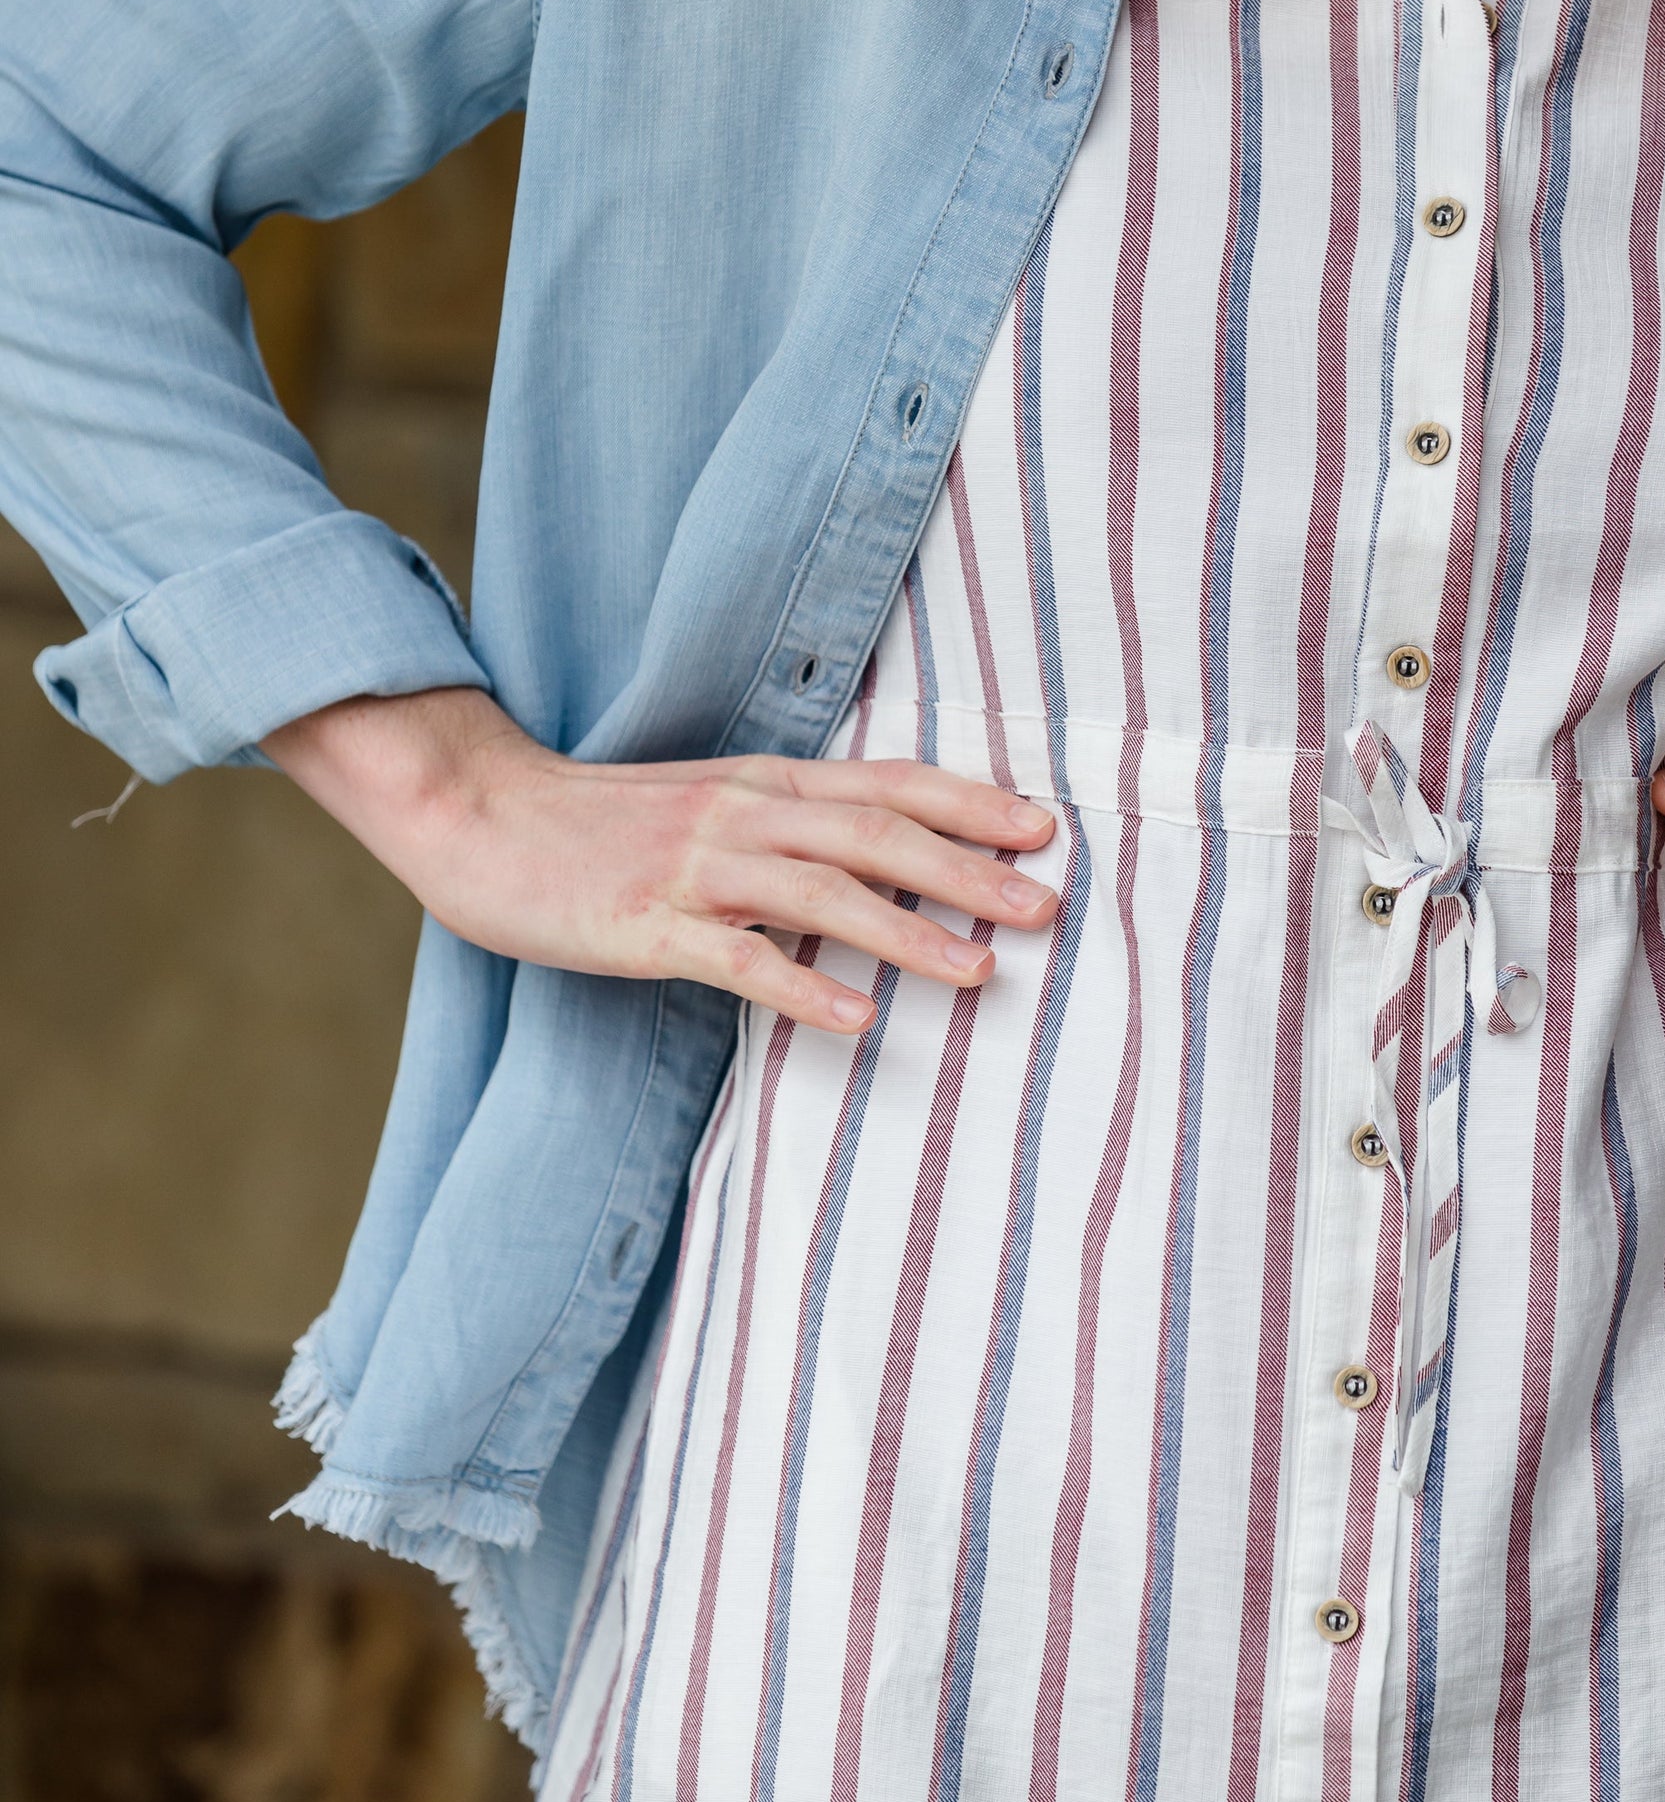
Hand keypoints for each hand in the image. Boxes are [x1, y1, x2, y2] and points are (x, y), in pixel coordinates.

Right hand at [262, 685, 1057, 1034]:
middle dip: (968, 869)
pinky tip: (856, 1019)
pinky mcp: (645, 924)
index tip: (1044, 829)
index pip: (887, 784)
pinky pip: (736, 958)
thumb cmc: (598, 820)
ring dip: (907, 928)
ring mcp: (693, 868)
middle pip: (876, 833)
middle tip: (1048, 905)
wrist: (479, 813)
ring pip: (821, 892)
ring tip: (979, 969)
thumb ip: (785, 825)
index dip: (970, 805)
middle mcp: (741, 813)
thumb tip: (876, 860)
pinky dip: (801, 985)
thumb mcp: (706, 804)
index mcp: (761, 782)